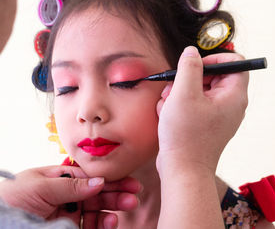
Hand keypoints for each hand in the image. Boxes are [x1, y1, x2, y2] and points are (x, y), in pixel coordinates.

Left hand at [0, 166, 141, 228]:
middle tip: (134, 195)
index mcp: (58, 179)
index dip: (109, 179)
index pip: (89, 178)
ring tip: (126, 206)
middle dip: (116, 193)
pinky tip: (111, 221)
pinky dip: (102, 225)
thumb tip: (99, 181)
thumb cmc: (10, 200)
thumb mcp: (38, 186)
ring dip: (113, 209)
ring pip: (96, 211)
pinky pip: (89, 227)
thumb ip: (70, 184)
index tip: (128, 182)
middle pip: (97, 193)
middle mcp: (65, 197)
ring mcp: (67, 215)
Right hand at [156, 46, 248, 174]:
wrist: (182, 171)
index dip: (215, 59)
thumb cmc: (186, 136)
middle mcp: (230, 105)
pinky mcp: (205, 124)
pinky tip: (167, 115)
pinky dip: (178, 106)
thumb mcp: (184, 94)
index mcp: (234, 96)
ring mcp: (217, 116)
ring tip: (167, 105)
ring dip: (178, 93)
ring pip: (198, 90)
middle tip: (174, 87)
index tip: (195, 64)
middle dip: (188, 78)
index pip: (235, 63)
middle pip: (213, 76)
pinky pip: (192, 105)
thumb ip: (189, 67)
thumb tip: (192, 52)